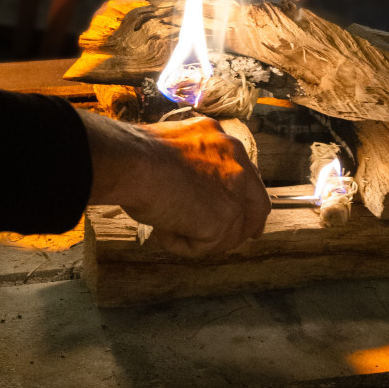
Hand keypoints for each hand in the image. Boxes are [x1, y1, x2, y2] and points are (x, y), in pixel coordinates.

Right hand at [78, 111, 269, 256]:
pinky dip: (180, 244)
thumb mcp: (173, 149)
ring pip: (229, 233)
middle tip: (236, 241)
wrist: (131, 159)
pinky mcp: (223, 217)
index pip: (246, 176)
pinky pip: (205, 246)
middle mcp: (236, 161)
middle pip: (257, 204)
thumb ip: (191, 166)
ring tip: (166, 227)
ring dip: (200, 238)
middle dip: (247, 226)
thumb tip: (186, 188)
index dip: (244, 198)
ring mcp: (233, 190)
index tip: (238, 212)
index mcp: (222, 142)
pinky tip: (162, 228)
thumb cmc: (135, 154)